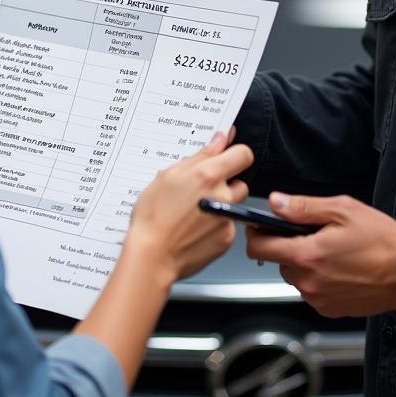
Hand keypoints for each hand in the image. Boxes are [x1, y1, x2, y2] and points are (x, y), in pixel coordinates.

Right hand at [126, 132, 252, 283]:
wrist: (152, 256)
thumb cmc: (153, 217)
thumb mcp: (168, 176)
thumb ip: (200, 156)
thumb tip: (220, 140)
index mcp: (208, 175)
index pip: (243, 155)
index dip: (235, 154)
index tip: (226, 157)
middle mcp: (223, 196)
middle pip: (239, 181)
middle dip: (225, 183)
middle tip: (201, 191)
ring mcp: (227, 219)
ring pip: (234, 204)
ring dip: (221, 203)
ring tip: (195, 212)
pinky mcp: (227, 238)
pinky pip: (228, 224)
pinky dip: (216, 224)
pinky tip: (195, 228)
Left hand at [246, 193, 395, 317]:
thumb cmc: (382, 242)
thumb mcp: (342, 210)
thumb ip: (303, 207)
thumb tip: (276, 202)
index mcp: (307, 255)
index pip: (259, 248)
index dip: (256, 234)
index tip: (259, 226)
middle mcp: (309, 281)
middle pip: (277, 262)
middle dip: (287, 246)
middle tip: (311, 234)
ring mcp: (319, 299)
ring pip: (294, 276)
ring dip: (303, 263)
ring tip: (330, 250)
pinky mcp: (330, 309)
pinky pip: (311, 290)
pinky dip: (317, 279)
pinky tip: (338, 267)